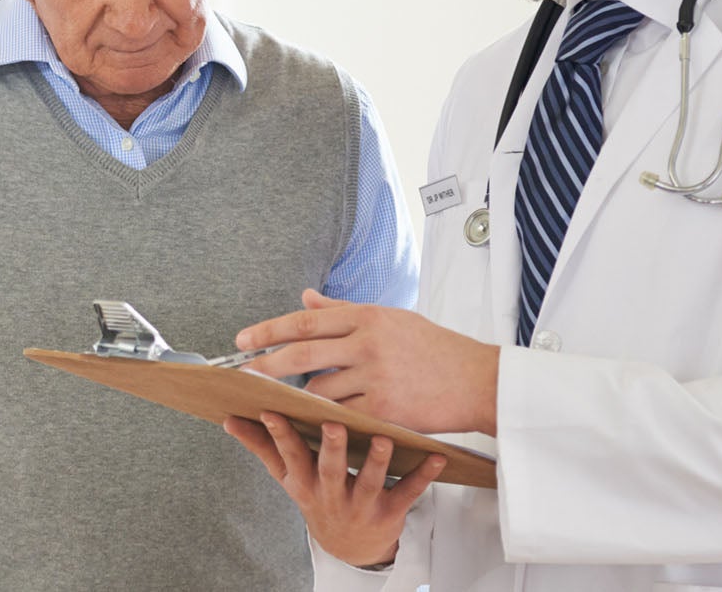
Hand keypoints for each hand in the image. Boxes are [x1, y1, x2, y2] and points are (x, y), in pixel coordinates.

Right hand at [224, 413, 443, 566]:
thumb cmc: (317, 497)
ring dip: (379, 462)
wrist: (351, 547)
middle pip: (331, 470)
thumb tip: (229, 420)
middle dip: (332, 449)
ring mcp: (362, 505)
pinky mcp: (391, 512)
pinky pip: (410, 493)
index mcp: (304, 482)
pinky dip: (424, 476)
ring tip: (384, 440)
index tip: (272, 410)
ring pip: (371, 482)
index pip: (290, 455)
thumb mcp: (287, 478)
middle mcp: (331, 495)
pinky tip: (437, 457)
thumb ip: (261, 447)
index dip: (280, 435)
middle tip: (334, 425)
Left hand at [236, 289, 499, 434]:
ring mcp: (375, 376)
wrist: (478, 381)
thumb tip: (305, 298)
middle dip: (267, 364)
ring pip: (319, 390)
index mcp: (367, 317)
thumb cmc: (434, 349)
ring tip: (278, 402)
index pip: (306, 321)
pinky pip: (342, 415)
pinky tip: (308, 422)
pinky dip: (323, 419)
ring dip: (296, 398)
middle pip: (303, 353)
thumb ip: (344, 311)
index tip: (243, 340)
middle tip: (243, 374)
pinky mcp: (385, 408)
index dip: (269, 330)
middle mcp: (368, 343)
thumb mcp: (391, 319)